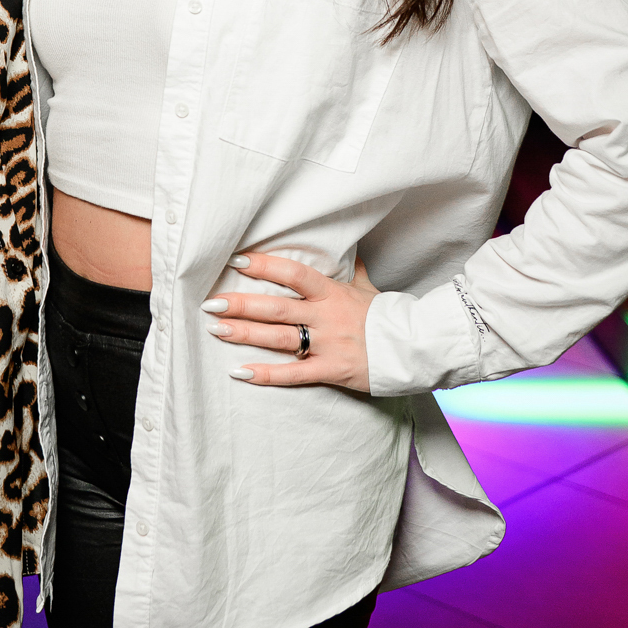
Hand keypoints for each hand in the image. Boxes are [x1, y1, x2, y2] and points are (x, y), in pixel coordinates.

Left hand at [203, 252, 377, 391]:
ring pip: (278, 338)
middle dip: (242, 304)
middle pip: (276, 307)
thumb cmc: (389, 316)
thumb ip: (353, 272)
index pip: (294, 274)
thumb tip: (350, 253)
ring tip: (216, 329)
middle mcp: (325, 317)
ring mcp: (327, 345)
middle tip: (211, 301)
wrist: (416, 347)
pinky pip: (293, 374)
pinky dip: (265, 374)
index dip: (266, 266)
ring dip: (245, 334)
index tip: (239, 260)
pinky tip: (239, 372)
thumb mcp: (369, 289)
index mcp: (332, 293)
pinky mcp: (331, 371)